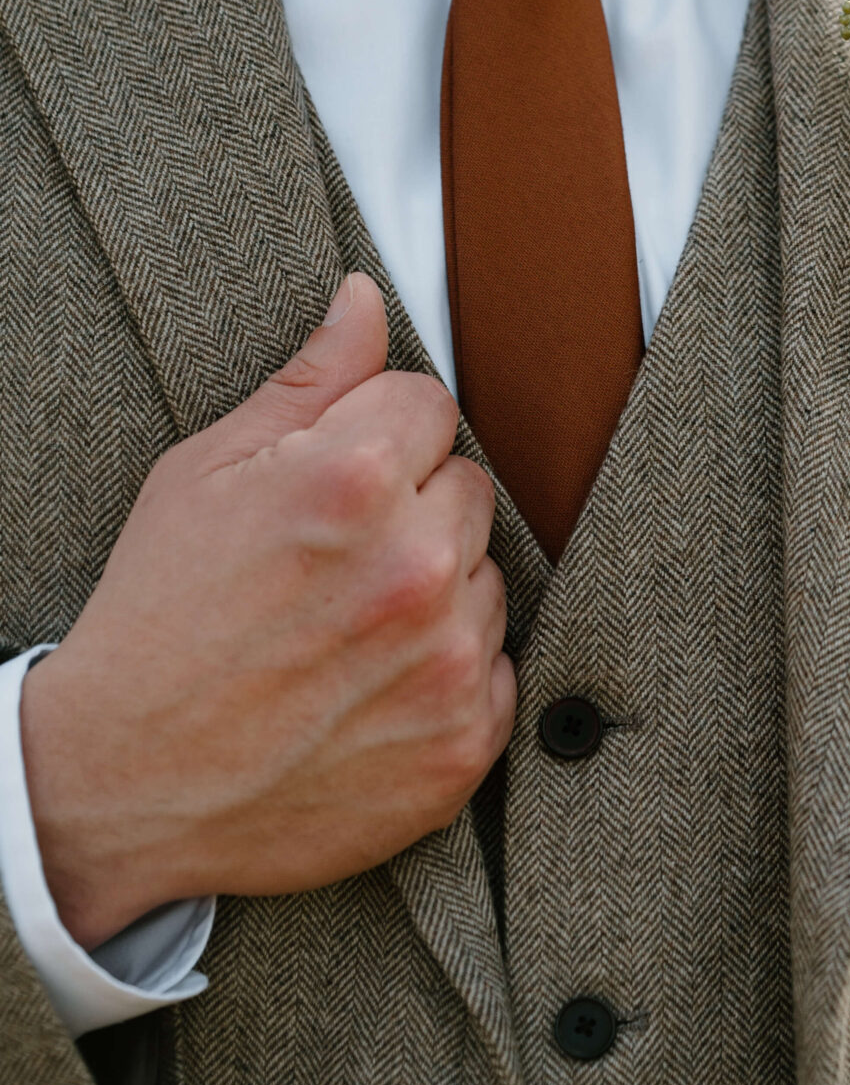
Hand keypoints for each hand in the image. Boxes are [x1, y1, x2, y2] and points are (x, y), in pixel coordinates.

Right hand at [19, 275, 513, 949]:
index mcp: (356, 479)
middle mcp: (415, 564)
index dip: (376, 437)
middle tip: (328, 563)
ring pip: (487, 577)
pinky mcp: (461, 743)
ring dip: (434, 593)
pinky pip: (495, 670)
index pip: (429, 404)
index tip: (331, 486)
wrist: (118, 786)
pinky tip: (368, 687)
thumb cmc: (155, 619)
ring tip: (341, 630)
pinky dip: (445, 676)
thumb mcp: (206, 473)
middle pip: (466, 487)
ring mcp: (444, 660)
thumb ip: (310, 377)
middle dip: (410, 510)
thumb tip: (365, 298)